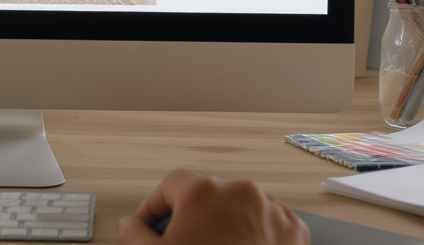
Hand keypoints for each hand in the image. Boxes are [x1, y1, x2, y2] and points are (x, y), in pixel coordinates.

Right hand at [118, 169, 306, 244]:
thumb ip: (134, 235)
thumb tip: (130, 226)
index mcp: (204, 192)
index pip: (169, 184)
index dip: (153, 205)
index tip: (147, 223)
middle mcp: (240, 193)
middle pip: (207, 196)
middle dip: (191, 218)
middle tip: (180, 242)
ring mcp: (271, 211)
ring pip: (239, 209)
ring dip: (224, 225)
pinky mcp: (294, 233)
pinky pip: (268, 225)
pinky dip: (254, 236)